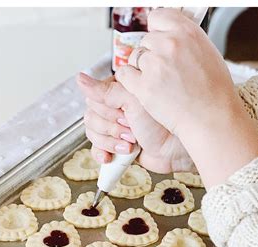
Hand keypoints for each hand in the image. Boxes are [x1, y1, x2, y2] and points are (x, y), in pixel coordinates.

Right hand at [77, 73, 193, 173]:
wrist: (177, 149)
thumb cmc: (164, 121)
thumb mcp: (134, 101)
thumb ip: (105, 91)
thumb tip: (80, 79)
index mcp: (120, 91)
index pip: (93, 98)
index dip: (106, 109)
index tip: (124, 114)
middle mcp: (116, 108)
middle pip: (91, 117)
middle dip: (111, 127)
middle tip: (130, 129)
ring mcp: (116, 128)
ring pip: (93, 134)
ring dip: (110, 141)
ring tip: (131, 143)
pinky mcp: (117, 147)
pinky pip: (97, 149)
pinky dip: (102, 153)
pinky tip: (112, 156)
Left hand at [116, 8, 257, 187]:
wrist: (211, 119)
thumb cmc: (214, 93)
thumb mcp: (207, 54)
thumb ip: (186, 41)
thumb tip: (172, 35)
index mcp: (187, 32)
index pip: (158, 17)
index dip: (156, 31)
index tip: (158, 42)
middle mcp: (169, 44)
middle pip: (146, 40)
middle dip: (151, 55)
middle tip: (164, 73)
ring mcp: (155, 65)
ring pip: (134, 57)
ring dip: (142, 70)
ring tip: (160, 86)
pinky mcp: (143, 86)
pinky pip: (125, 74)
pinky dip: (131, 82)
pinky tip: (145, 91)